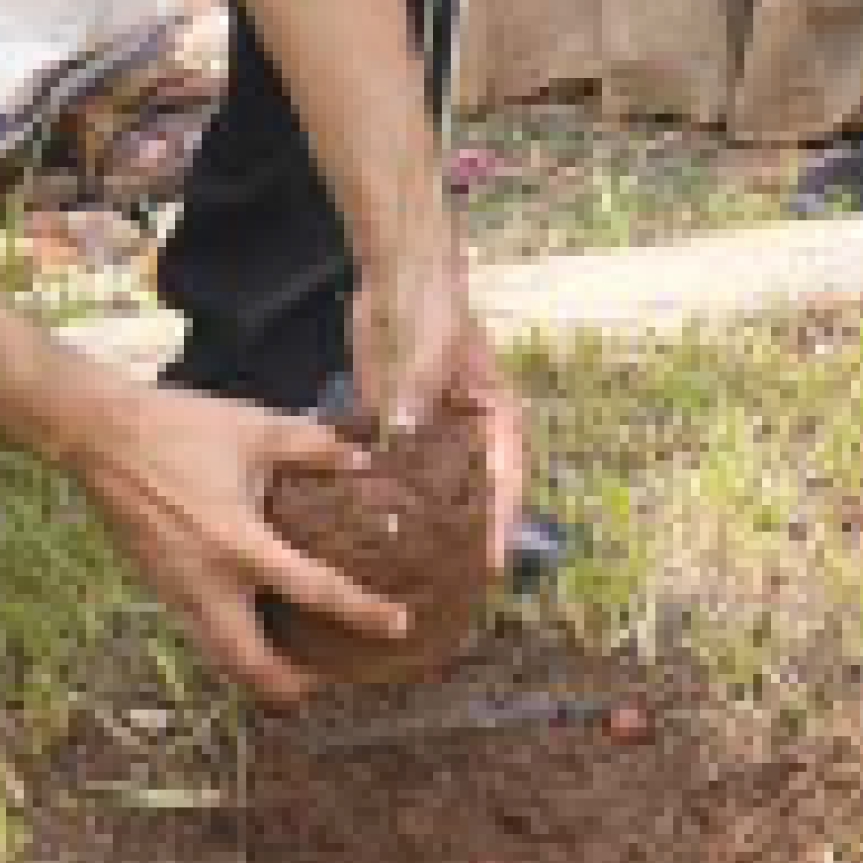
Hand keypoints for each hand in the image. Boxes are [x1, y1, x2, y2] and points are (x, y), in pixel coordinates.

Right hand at [66, 376, 402, 711]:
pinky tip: (253, 629)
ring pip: (220, 657)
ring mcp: (177, 592)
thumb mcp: (256, 428)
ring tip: (295, 672)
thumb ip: (315, 446)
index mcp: (238, 542)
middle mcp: (207, 582)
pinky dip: (231, 646)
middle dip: (290, 687)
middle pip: (250, 665)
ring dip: (257, 672)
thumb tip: (364, 457)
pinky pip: (201, 634)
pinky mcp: (160, 587)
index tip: (398, 626)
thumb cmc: (181, 428)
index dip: (360, 612)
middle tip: (328, 683)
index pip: (313, 590)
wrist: (103, 436)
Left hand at [346, 241, 533, 564]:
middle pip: (470, 494)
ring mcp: (432, 434)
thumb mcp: (430, 349)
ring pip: (429, 490)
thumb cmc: (431, 306)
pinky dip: (379, 496)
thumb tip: (399, 435)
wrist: (398, 273)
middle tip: (446, 589)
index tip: (491, 566)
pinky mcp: (396, 428)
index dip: (500, 525)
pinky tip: (356, 529)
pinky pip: (391, 471)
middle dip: (458, 538)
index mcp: (497, 417)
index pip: (506, 479)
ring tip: (401, 575)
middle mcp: (469, 434)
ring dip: (417, 524)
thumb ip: (415, 394)